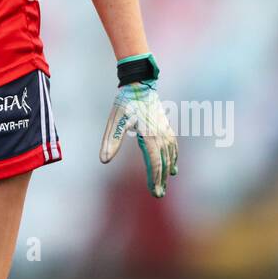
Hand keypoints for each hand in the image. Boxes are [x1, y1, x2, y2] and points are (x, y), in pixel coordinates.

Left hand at [99, 78, 177, 197]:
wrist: (139, 84)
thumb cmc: (125, 103)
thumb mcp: (115, 122)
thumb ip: (111, 141)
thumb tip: (104, 160)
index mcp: (150, 136)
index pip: (154, 163)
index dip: (154, 179)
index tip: (154, 192)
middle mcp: (161, 135)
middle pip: (163, 162)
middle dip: (161, 179)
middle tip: (158, 194)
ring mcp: (165, 130)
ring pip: (170, 154)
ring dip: (168, 169)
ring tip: (165, 182)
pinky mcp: (165, 126)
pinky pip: (173, 145)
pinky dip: (174, 156)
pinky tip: (173, 163)